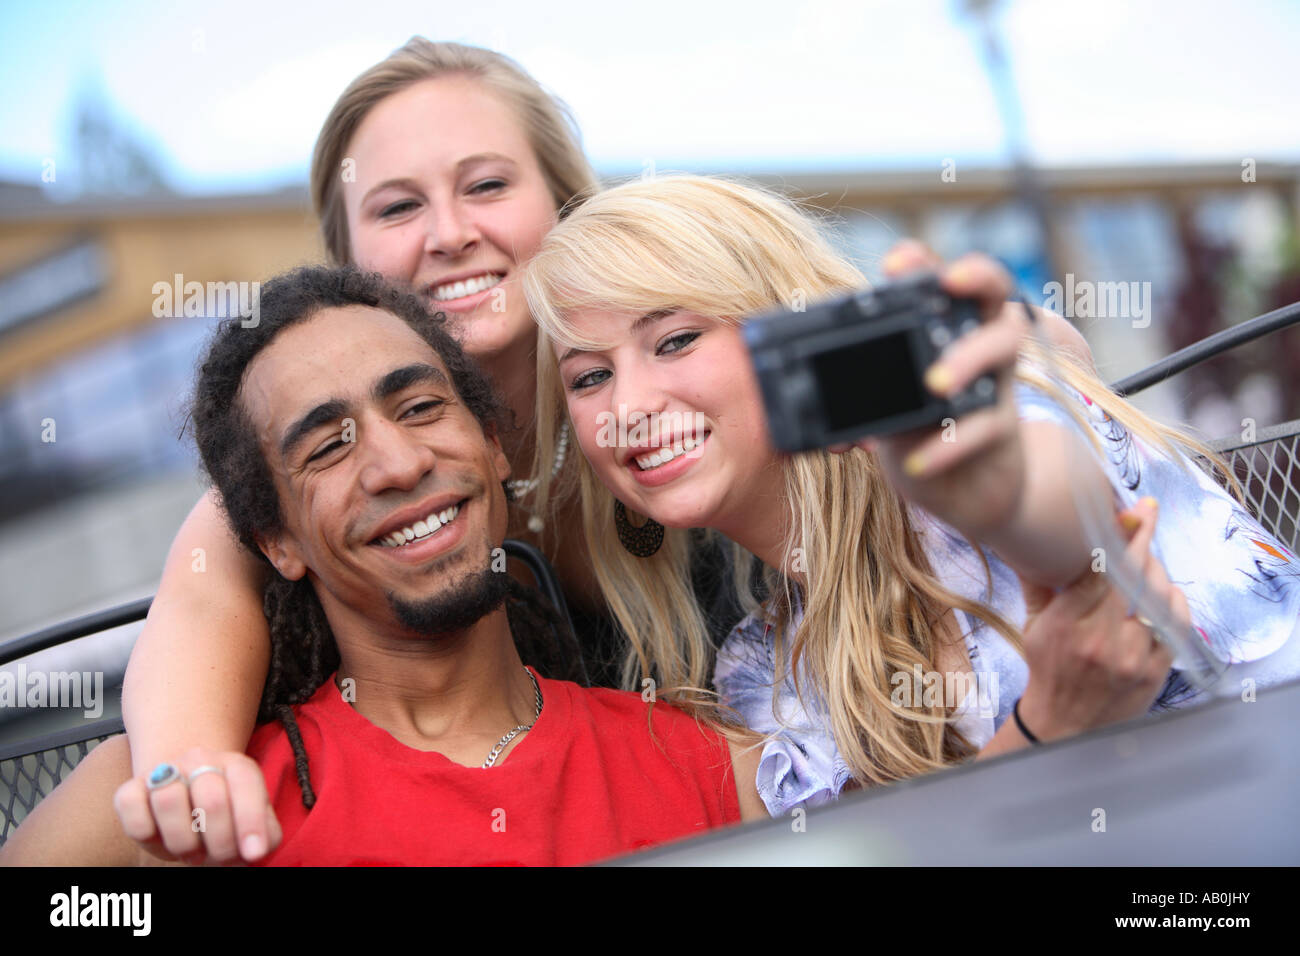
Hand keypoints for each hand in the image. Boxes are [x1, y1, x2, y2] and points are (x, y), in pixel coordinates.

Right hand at [113, 747, 281, 864]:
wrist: (186, 793)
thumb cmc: (226, 816)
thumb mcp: (252, 821)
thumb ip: (265, 833)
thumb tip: (255, 849)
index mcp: (236, 766)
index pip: (246, 783)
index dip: (251, 821)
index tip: (253, 853)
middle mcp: (200, 760)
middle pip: (211, 800)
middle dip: (219, 842)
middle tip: (218, 857)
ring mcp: (164, 770)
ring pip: (168, 801)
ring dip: (183, 841)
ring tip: (191, 849)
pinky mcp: (131, 787)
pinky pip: (131, 806)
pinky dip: (145, 831)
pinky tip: (160, 836)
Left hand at [831, 240, 1032, 533]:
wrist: (969, 490)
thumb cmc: (922, 433)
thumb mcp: (886, 408)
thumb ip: (858, 392)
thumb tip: (799, 400)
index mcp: (947, 328)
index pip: (942, 279)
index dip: (923, 263)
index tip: (893, 262)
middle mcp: (981, 343)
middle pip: (995, 290)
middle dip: (975, 275)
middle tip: (948, 282)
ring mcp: (997, 382)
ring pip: (1004, 347)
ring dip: (968, 358)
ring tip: (934, 383)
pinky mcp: (1003, 430)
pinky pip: (984, 427)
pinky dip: (947, 446)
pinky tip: (917, 460)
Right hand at [1013, 496, 1182, 741]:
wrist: (1064, 725)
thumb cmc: (1047, 668)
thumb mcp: (1034, 625)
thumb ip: (1039, 583)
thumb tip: (1031, 542)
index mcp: (1066, 623)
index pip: (1100, 568)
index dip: (1123, 535)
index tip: (1138, 511)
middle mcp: (1100, 638)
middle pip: (1135, 576)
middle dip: (1145, 543)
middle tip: (1145, 524)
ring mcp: (1132, 657)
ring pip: (1160, 596)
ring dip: (1158, 572)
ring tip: (1147, 565)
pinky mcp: (1155, 671)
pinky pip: (1177, 624)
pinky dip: (1175, 602)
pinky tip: (1165, 595)